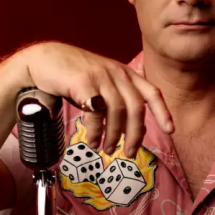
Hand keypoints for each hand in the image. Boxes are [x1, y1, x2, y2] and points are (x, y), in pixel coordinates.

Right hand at [22, 42, 173, 156]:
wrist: (43, 61)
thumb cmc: (72, 76)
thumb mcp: (101, 83)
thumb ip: (117, 99)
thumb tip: (135, 128)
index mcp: (124, 73)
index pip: (151, 92)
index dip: (163, 112)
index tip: (170, 130)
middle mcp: (116, 73)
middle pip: (136, 107)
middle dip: (135, 134)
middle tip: (128, 153)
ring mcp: (100, 76)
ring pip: (118, 111)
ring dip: (114, 135)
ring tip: (106, 149)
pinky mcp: (83, 82)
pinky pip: (96, 112)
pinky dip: (95, 131)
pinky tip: (92, 140)